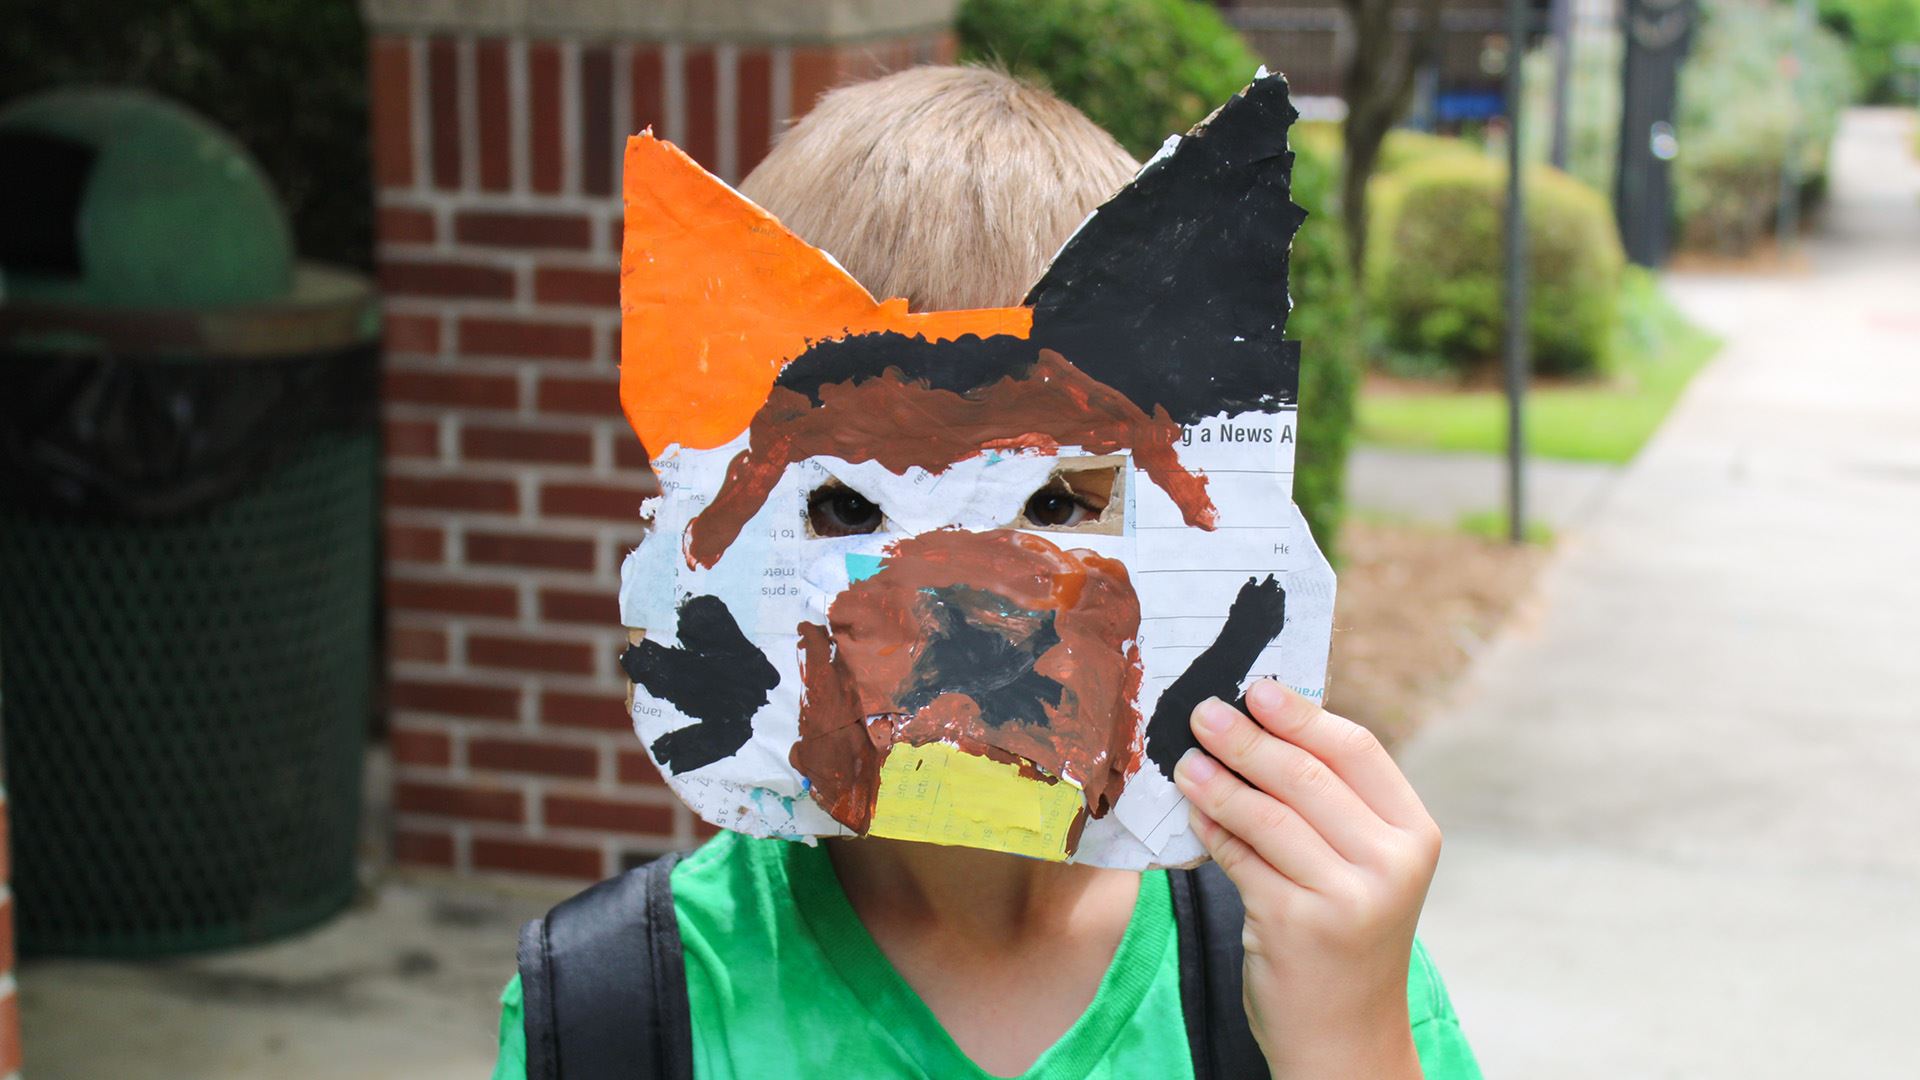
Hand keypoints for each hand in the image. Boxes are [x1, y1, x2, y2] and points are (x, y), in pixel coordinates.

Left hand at [1172, 681, 1441, 1078]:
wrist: (1348, 1037)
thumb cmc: (1347, 937)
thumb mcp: (1363, 867)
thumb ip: (1331, 804)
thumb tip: (1261, 725)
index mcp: (1414, 833)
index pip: (1357, 751)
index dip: (1303, 714)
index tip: (1257, 688)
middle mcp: (1390, 862)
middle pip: (1307, 776)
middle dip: (1248, 738)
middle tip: (1203, 712)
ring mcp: (1346, 896)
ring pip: (1267, 814)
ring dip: (1218, 781)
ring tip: (1184, 757)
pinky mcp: (1295, 924)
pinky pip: (1240, 858)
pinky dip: (1211, 830)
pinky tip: (1192, 811)